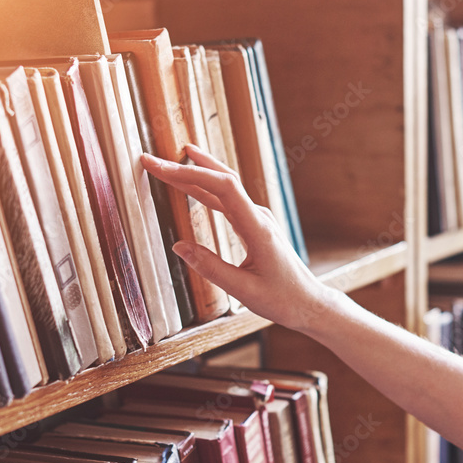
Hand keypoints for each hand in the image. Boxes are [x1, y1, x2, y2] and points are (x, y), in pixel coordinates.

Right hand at [141, 144, 338, 332]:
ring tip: (168, 163)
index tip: (162, 168)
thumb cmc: (282, 299)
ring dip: (195, 173)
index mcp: (258, 228)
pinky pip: (227, 200)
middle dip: (186, 167)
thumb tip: (178, 246)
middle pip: (221, 180)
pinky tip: (193, 184)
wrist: (308, 303)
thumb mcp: (244, 291)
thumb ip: (211, 268)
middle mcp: (258, 217)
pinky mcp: (254, 225)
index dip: (191, 174)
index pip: (223, 187)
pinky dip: (205, 189)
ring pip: (224, 187)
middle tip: (153, 159)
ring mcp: (257, 219)